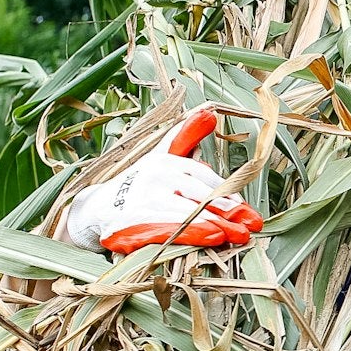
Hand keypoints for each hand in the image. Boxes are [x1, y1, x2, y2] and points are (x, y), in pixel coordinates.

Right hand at [64, 107, 263, 254]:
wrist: (98, 207)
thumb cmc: (140, 182)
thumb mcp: (162, 155)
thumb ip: (186, 136)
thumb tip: (210, 113)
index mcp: (166, 160)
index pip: (204, 178)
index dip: (228, 194)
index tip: (246, 208)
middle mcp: (156, 175)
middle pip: (201, 195)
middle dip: (230, 211)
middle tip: (253, 223)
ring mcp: (146, 198)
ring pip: (190, 211)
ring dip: (218, 223)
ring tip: (240, 234)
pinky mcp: (137, 221)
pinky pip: (172, 227)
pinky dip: (195, 232)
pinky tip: (214, 237)